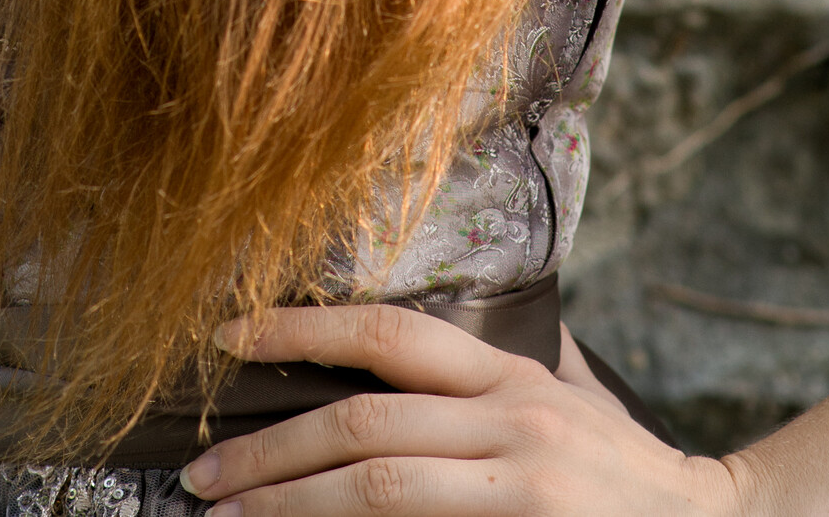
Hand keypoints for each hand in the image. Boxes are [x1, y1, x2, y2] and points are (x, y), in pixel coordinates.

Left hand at [177, 303, 748, 514]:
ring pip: (379, 486)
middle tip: (200, 474)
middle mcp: (511, 419)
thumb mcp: (566, 396)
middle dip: (269, 447)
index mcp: (508, 375)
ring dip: (291, 500)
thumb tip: (409, 334)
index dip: (297, 329)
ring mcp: (522, 485)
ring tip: (228, 514)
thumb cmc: (628, 470)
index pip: (385, 333)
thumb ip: (497, 369)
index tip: (225, 339)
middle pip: (362, 420)